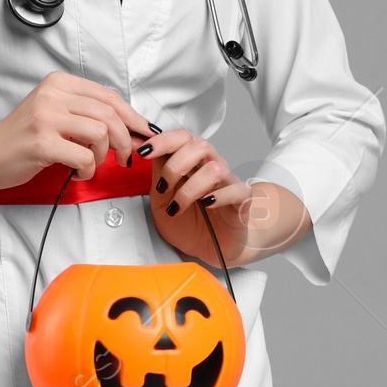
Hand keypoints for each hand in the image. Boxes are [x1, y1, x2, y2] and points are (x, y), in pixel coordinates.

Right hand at [0, 72, 153, 189]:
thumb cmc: (22, 138)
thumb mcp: (55, 116)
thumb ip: (89, 118)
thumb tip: (132, 132)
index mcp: (59, 84)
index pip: (108, 96)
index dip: (132, 117)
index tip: (142, 133)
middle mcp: (53, 95)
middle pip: (110, 113)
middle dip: (124, 139)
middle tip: (124, 157)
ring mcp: (46, 117)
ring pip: (101, 132)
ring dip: (103, 155)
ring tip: (90, 163)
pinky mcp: (42, 142)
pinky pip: (84, 156)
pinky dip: (88, 169)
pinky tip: (77, 173)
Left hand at [141, 126, 311, 268]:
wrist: (213, 248)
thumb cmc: (191, 223)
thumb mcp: (161, 200)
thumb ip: (156, 176)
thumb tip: (144, 149)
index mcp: (193, 163)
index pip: (182, 138)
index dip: (163, 140)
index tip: (144, 151)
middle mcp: (212, 168)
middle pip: (200, 146)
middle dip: (175, 165)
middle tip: (163, 187)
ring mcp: (228, 183)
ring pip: (215, 169)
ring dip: (190, 188)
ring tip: (178, 206)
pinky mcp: (242, 201)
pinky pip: (236, 190)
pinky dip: (219, 196)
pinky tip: (206, 204)